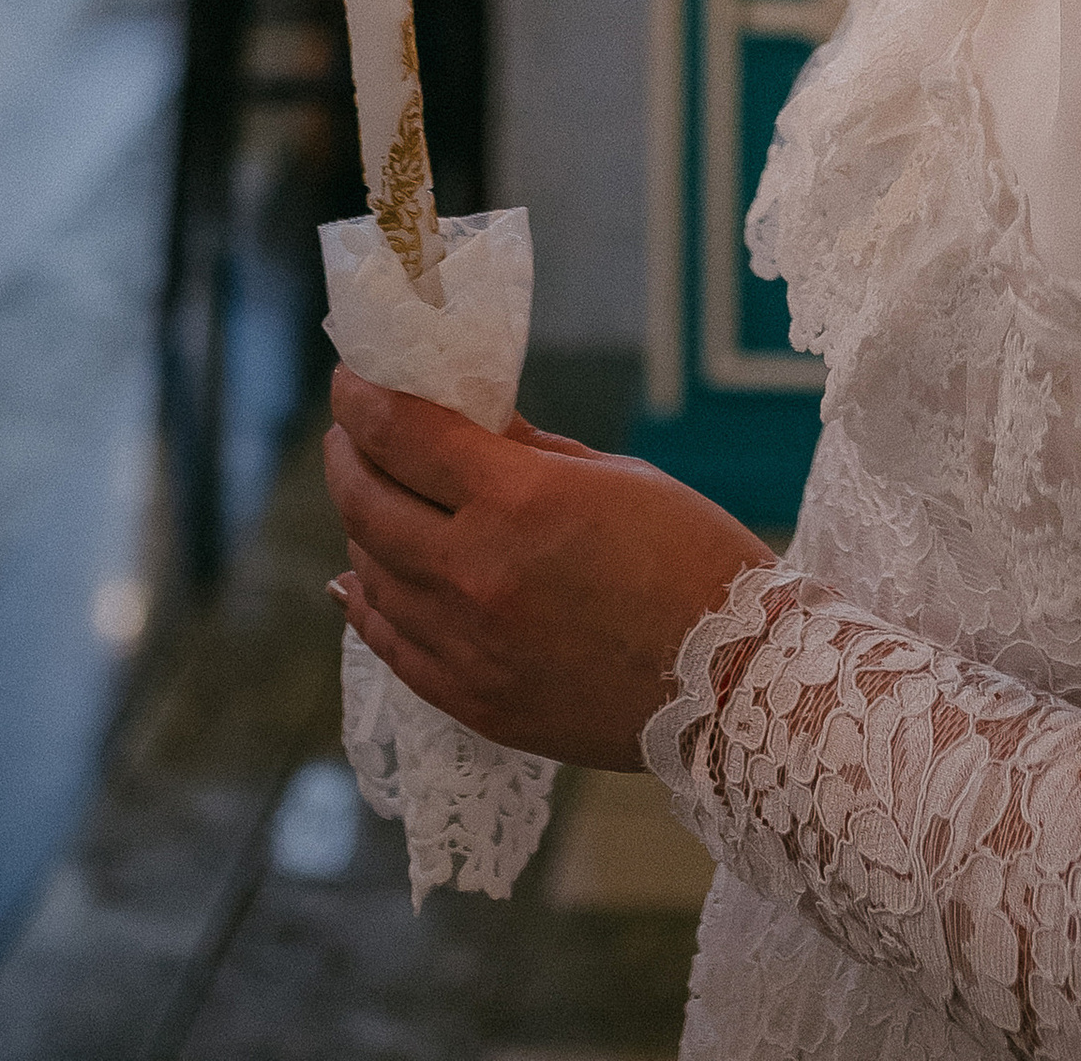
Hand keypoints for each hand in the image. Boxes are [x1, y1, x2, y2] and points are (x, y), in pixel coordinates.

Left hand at [325, 367, 769, 768]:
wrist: (734, 678)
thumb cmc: (691, 556)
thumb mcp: (614, 479)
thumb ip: (526, 452)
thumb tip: (465, 422)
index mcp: (519, 502)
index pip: (404, 435)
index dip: (364, 398)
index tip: (352, 377)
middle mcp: (475, 573)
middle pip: (367, 504)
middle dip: (347, 454)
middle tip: (349, 429)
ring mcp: (466, 646)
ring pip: (370, 572)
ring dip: (358, 523)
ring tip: (367, 493)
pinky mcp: (471, 701)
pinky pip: (389, 644)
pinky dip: (364, 604)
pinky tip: (355, 579)